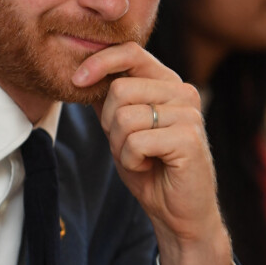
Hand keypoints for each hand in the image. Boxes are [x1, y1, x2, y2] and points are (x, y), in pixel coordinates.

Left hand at [72, 41, 232, 264]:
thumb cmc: (149, 166)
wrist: (178, 212)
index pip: (131, 52)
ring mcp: (188, 113)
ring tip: (139, 156)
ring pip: (125, 116)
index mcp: (167, 81)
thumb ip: (107, 97)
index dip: (100, 61)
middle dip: (109, 122)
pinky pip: (136, 141)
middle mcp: (182, 91)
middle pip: (120, 89)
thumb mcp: (120, 125)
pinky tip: (148, 166)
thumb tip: (81, 71)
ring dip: (120, 145)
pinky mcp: (188, 138)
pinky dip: (130, 160)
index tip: (76, 80)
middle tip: (126, 143)